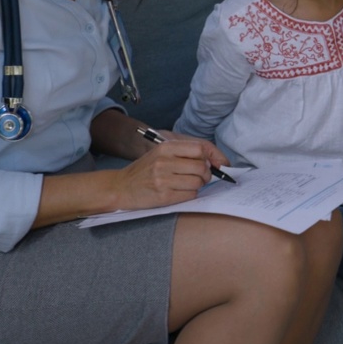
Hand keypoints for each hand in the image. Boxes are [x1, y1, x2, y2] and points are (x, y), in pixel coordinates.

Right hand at [111, 137, 230, 210]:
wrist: (121, 187)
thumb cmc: (145, 170)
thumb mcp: (161, 153)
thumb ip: (185, 153)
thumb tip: (214, 160)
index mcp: (165, 147)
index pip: (200, 148)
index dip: (215, 156)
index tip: (221, 164)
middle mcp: (164, 161)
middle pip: (201, 167)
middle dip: (206, 174)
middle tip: (200, 177)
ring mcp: (163, 179)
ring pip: (198, 182)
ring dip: (198, 186)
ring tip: (186, 184)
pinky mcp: (163, 196)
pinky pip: (190, 195)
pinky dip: (190, 195)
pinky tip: (180, 192)